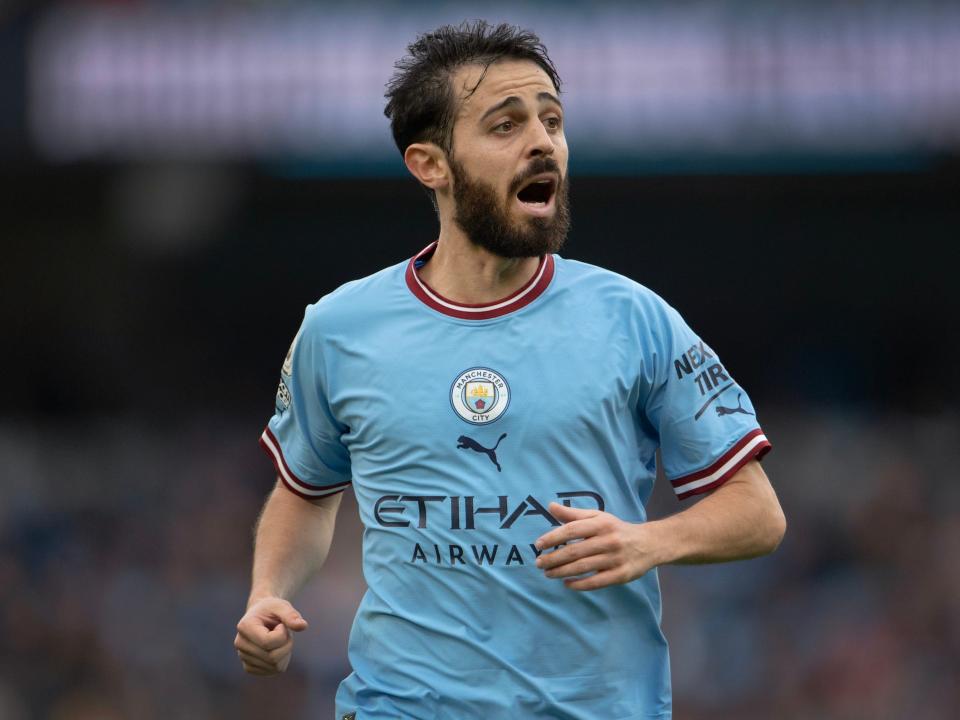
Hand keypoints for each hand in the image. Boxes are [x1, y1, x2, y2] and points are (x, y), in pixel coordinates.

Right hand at [234, 597, 307, 675]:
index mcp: (244, 627)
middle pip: (272, 657)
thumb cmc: (272, 609)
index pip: (267, 642)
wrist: (262, 615)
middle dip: (286, 644)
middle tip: (285, 632)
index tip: (282, 624)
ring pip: (275, 666)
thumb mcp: (282, 606)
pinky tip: (277, 648)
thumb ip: (291, 615)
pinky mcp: (250, 667)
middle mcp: (240, 644)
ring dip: (285, 652)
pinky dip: (282, 660)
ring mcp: (243, 657)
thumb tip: (303, 626)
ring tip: (279, 639)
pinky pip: (274, 670)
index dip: (282, 634)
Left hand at [534, 502, 662, 590]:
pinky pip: (596, 582)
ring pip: (583, 567)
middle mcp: (608, 540)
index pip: (572, 530)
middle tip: (539, 563)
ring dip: (562, 572)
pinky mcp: (621, 575)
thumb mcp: (598, 517)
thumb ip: (573, 514)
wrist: (649, 544)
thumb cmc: (616, 529)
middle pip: (575, 551)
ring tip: (547, 574)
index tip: (538, 544)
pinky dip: (579, 584)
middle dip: (553, 558)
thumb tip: (550, 506)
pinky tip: (567, 584)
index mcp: (601, 524)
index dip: (553, 537)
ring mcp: (615, 559)